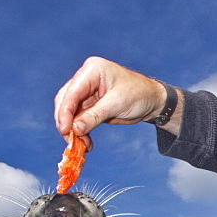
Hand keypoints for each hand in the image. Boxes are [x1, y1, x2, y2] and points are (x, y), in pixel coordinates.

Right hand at [54, 56, 177, 146]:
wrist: (151, 100)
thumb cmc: (138, 94)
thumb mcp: (117, 104)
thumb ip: (94, 116)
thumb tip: (75, 129)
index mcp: (92, 70)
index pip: (71, 92)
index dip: (65, 112)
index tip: (65, 130)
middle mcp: (85, 79)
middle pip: (66, 101)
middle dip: (67, 123)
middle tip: (71, 141)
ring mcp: (86, 92)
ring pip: (70, 113)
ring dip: (73, 130)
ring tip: (82, 145)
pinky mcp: (90, 105)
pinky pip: (79, 119)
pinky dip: (80, 131)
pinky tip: (86, 142)